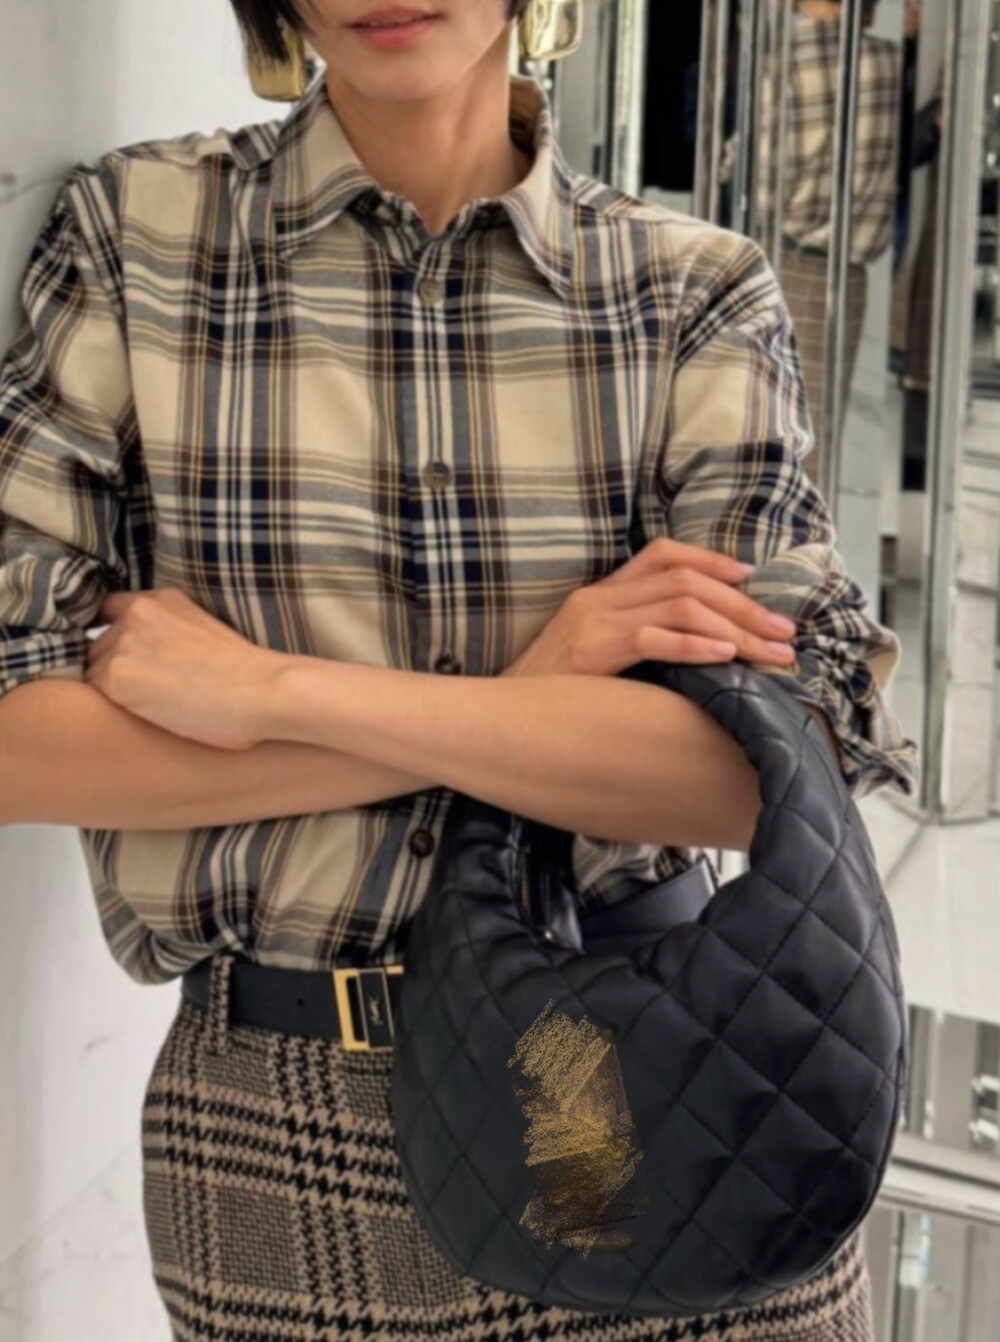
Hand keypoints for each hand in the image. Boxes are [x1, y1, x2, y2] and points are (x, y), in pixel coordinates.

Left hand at [84, 586, 289, 749]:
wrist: (263, 691)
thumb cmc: (247, 675)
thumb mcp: (204, 629)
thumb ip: (169, 630)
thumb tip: (148, 656)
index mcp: (161, 600)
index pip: (111, 610)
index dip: (116, 635)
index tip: (130, 657)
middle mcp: (137, 614)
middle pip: (100, 645)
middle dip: (118, 666)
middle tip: (154, 691)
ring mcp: (123, 644)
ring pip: (96, 671)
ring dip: (117, 689)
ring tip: (157, 704)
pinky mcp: (116, 678)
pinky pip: (98, 695)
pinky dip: (118, 707)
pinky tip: (151, 712)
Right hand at [501, 537, 797, 677]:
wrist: (494, 717)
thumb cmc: (550, 699)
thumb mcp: (593, 660)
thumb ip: (634, 642)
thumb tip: (698, 651)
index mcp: (600, 594)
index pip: (663, 554)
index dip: (713, 561)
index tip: (752, 582)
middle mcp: (598, 598)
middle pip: (686, 580)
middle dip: (744, 605)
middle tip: (784, 633)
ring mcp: (594, 622)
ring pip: (680, 604)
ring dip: (734, 627)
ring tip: (769, 652)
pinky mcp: (591, 652)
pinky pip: (653, 638)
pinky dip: (695, 646)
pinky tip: (725, 659)